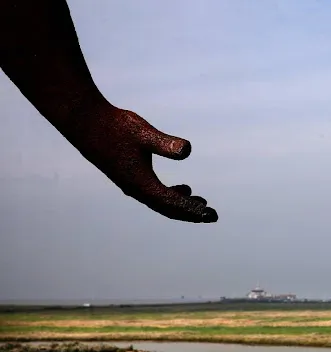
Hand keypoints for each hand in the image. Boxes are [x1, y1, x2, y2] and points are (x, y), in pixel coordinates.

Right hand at [71, 107, 217, 222]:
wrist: (85, 122)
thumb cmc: (114, 126)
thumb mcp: (144, 132)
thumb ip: (165, 144)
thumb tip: (187, 150)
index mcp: (141, 184)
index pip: (173, 204)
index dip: (193, 210)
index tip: (211, 215)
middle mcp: (136, 189)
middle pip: (168, 209)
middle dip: (191, 213)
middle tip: (212, 216)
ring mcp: (131, 184)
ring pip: (161, 202)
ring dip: (181, 205)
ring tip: (201, 202)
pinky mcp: (128, 177)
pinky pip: (154, 194)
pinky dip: (170, 195)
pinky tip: (182, 188)